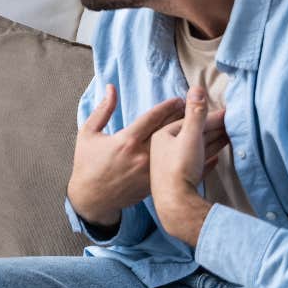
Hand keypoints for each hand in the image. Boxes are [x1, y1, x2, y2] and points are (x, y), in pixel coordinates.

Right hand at [67, 86, 187, 227]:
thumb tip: (110, 87)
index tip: (179, 100)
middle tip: (195, 108)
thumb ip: (102, 110)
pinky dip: (185, 157)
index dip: (168, 107)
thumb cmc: (86, 165)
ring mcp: (149, 171)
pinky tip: (197, 150)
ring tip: (201, 127)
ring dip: (188, 137)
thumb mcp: (88, 134)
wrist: (91, 199)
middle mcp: (141, 155)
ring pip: (174, 149)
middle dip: (182, 117)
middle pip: (168, 131)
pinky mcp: (153, 183)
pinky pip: (174, 166)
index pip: (152, 118)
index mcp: (126, 140)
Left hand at [149, 86, 231, 243]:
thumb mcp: (190, 136)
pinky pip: (197, 168)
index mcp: (162, 137)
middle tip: (232, 123)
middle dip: (213, 129)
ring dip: (213, 143)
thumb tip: (196, 89)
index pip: (189, 122)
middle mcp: (164, 152)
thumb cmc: (180, 168)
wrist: (176, 205)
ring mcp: (172, 168)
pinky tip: (216, 160)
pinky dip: (207, 161)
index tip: (227, 114)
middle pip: (193, 135)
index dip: (210, 117)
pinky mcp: (182, 184)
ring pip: (196, 150)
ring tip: (230, 136)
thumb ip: (196, 114)